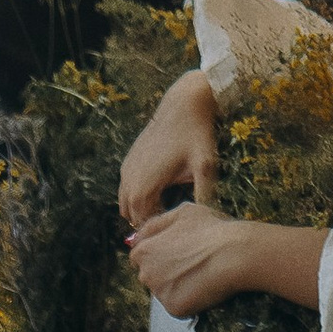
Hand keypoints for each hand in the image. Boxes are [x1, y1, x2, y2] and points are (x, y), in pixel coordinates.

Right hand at [118, 71, 219, 227]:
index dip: (159, 228)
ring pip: (126, 200)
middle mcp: (130, 177)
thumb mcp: (205, 166)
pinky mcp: (130, 158)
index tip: (178, 226)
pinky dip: (138, 194)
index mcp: (144, 184)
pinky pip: (127, 186)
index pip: (143, 222)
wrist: (184, 103)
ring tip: (167, 207)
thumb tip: (206, 219)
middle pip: (131, 214)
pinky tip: (161, 191)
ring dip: (142, 207)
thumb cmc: (196, 134)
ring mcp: (127, 167)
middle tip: (173, 220)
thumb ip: (205, 195)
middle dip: (149, 220)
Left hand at [126, 196, 253, 315]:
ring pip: (165, 291)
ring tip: (202, 273)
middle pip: (150, 275)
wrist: (235, 253)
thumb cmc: (211, 229)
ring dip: (178, 286)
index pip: (140, 256)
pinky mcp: (175, 309)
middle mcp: (146, 274)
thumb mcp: (181, 213)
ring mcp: (160, 294)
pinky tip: (205, 287)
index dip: (161, 252)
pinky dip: (190, 300)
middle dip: (166, 271)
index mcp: (143, 251)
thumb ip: (154, 225)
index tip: (180, 251)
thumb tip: (135, 238)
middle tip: (193, 262)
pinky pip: (179, 305)